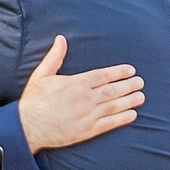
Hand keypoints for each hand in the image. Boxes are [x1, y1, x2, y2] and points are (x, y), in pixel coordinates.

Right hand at [17, 36, 142, 151]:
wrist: (28, 127)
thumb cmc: (34, 100)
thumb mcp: (41, 74)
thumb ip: (54, 57)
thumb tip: (61, 39)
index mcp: (76, 84)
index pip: (103, 76)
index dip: (118, 72)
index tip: (130, 70)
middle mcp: (85, 99)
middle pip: (112, 90)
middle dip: (129, 85)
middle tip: (141, 82)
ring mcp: (87, 115)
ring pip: (114, 106)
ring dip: (129, 101)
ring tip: (141, 96)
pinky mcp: (87, 130)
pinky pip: (109, 124)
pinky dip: (122, 119)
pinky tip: (132, 114)